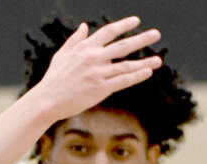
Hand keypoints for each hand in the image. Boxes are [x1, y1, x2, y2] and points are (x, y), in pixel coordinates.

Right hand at [32, 17, 162, 120]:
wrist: (48, 99)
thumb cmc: (54, 78)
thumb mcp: (62, 54)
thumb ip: (75, 40)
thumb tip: (85, 26)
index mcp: (85, 47)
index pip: (109, 32)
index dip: (124, 25)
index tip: (136, 21)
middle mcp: (94, 57)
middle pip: (123, 46)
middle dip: (142, 39)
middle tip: (157, 34)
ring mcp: (99, 73)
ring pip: (127, 65)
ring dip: (144, 62)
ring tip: (158, 59)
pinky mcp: (101, 88)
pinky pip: (123, 80)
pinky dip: (136, 76)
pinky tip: (147, 72)